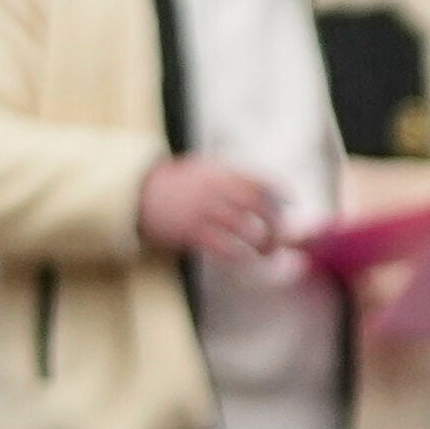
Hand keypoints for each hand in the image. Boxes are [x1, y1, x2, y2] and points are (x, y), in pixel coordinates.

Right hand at [130, 153, 291, 261]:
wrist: (137, 194)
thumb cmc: (173, 184)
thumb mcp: (200, 169)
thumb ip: (228, 177)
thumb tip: (260, 190)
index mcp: (219, 172)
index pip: (257, 178)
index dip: (279, 189)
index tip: (292, 201)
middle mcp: (214, 189)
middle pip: (258, 205)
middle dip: (276, 223)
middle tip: (280, 237)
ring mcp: (204, 210)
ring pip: (246, 228)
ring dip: (263, 244)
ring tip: (266, 252)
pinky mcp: (192, 232)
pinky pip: (225, 246)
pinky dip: (241, 255)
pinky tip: (244, 258)